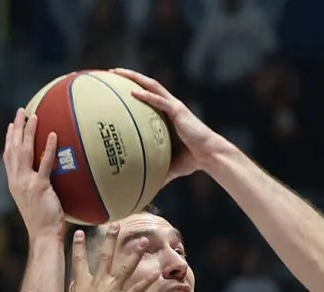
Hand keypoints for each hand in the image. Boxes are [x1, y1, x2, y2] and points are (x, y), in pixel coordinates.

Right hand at [5, 108, 64, 237]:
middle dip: (16, 128)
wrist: (44, 236)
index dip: (8, 140)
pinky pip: (44, 163)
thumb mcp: (36, 201)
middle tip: (21, 111)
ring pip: (24, 151)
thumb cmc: (44, 223)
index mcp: (14, 183)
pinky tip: (53, 135)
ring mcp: (26, 183)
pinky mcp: (40, 187)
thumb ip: (38, 187)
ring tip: (34, 116)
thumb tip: (49, 179)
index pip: (8, 157)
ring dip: (28, 132)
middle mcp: (17, 181)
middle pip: (13, 148)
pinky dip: (48, 148)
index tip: (11, 126)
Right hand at [24, 228, 159, 291]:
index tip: (79, 233)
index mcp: (80, 285)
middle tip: (116, 226)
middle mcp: (96, 284)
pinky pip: (136, 290)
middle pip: (104, 257)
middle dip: (111, 240)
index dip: (78, 246)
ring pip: (124, 268)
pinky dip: (146, 282)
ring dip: (134, 254)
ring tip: (144, 241)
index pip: (78, 261)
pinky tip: (156, 273)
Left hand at [111, 68, 227, 182]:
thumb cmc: (193, 160)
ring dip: (135, 78)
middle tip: (112, 73)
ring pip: (152, 86)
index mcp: (168, 114)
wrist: (210, 155)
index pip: (150, 96)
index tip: (118, 86)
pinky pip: (159, 101)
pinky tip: (132, 92)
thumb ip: (158, 170)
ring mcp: (174, 107)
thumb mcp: (170, 164)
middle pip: (148, 85)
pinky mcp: (178, 111)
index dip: (135, 88)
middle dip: (130, 76)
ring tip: (118, 73)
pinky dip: (146, 96)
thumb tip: (145, 186)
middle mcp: (170, 106)